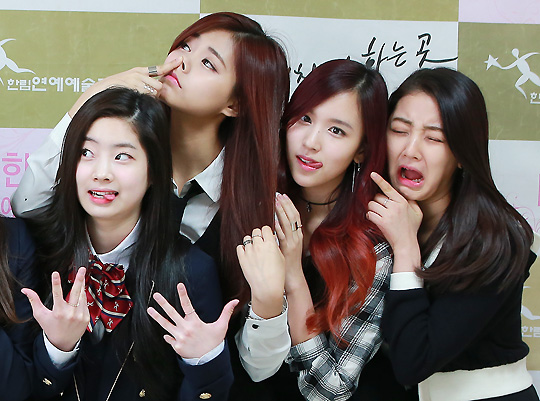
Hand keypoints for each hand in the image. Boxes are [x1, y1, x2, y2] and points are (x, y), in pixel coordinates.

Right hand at [21, 267, 89, 351]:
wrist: (63, 342)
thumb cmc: (50, 327)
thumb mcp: (41, 315)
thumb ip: (34, 301)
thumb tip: (26, 290)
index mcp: (58, 312)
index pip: (57, 294)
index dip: (56, 283)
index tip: (55, 273)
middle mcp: (71, 313)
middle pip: (76, 293)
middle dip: (79, 280)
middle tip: (81, 269)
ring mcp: (80, 315)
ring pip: (82, 296)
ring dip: (81, 286)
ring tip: (81, 276)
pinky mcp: (87, 317)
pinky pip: (85, 303)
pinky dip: (82, 298)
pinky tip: (80, 293)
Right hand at [68, 58, 183, 116]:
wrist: (99, 91)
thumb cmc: (115, 90)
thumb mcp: (129, 82)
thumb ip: (143, 83)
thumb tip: (157, 90)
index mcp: (138, 72)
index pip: (158, 69)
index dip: (170, 65)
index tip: (180, 60)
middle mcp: (138, 74)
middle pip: (159, 86)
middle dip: (156, 94)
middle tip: (145, 97)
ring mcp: (135, 80)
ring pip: (154, 92)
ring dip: (150, 98)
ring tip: (137, 97)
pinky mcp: (133, 87)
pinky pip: (147, 96)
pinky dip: (144, 99)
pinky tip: (135, 98)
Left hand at [147, 283, 238, 358]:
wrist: (208, 360)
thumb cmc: (214, 342)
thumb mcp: (221, 326)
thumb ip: (226, 312)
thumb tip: (235, 301)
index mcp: (195, 322)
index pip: (187, 305)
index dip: (183, 294)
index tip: (179, 285)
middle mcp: (185, 329)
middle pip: (172, 313)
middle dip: (163, 303)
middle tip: (156, 295)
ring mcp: (179, 338)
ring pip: (165, 325)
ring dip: (157, 317)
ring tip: (149, 309)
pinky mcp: (176, 346)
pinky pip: (169, 339)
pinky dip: (167, 336)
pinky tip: (164, 333)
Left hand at [236, 226, 284, 317]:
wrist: (267, 288)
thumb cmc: (277, 275)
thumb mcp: (281, 257)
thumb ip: (275, 246)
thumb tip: (270, 239)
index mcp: (270, 244)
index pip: (265, 228)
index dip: (267, 232)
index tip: (267, 236)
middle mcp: (259, 246)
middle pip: (256, 231)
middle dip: (259, 236)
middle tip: (261, 244)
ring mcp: (249, 251)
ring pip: (247, 238)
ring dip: (250, 242)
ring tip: (254, 250)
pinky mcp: (242, 258)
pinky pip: (239, 247)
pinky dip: (243, 249)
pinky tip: (248, 254)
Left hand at [274, 193, 303, 292]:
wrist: (292, 277)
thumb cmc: (287, 262)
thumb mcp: (288, 246)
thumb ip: (284, 234)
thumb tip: (276, 223)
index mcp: (298, 235)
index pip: (295, 216)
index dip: (289, 205)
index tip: (283, 195)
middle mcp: (297, 237)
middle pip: (293, 216)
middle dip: (285, 204)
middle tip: (278, 195)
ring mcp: (292, 242)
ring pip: (288, 224)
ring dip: (282, 212)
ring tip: (276, 202)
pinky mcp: (287, 249)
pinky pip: (283, 236)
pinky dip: (279, 227)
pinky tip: (274, 220)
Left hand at [367, 172, 422, 271]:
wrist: (407, 244)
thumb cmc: (411, 229)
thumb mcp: (417, 213)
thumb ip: (411, 201)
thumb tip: (405, 193)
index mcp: (403, 202)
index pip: (388, 188)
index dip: (379, 180)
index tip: (372, 174)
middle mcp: (395, 206)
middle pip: (377, 197)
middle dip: (378, 202)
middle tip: (382, 209)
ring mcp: (388, 214)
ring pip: (372, 204)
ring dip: (373, 209)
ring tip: (379, 214)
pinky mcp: (382, 222)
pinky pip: (370, 214)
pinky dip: (371, 216)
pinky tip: (376, 220)